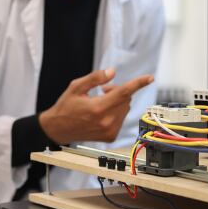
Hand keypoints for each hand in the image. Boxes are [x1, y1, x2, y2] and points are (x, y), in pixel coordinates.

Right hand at [39, 68, 153, 144]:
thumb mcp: (76, 87)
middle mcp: (106, 121)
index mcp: (98, 108)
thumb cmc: (66, 107)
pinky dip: (116, 111)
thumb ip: (95, 78)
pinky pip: (122, 118)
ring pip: (125, 108)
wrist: (58, 129)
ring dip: (117, 101)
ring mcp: (110, 131)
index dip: (137, 83)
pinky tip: (102, 113)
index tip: (149, 78)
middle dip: (118, 91)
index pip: (123, 93)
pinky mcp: (111, 136)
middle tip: (102, 90)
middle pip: (125, 99)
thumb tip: (112, 72)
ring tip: (101, 101)